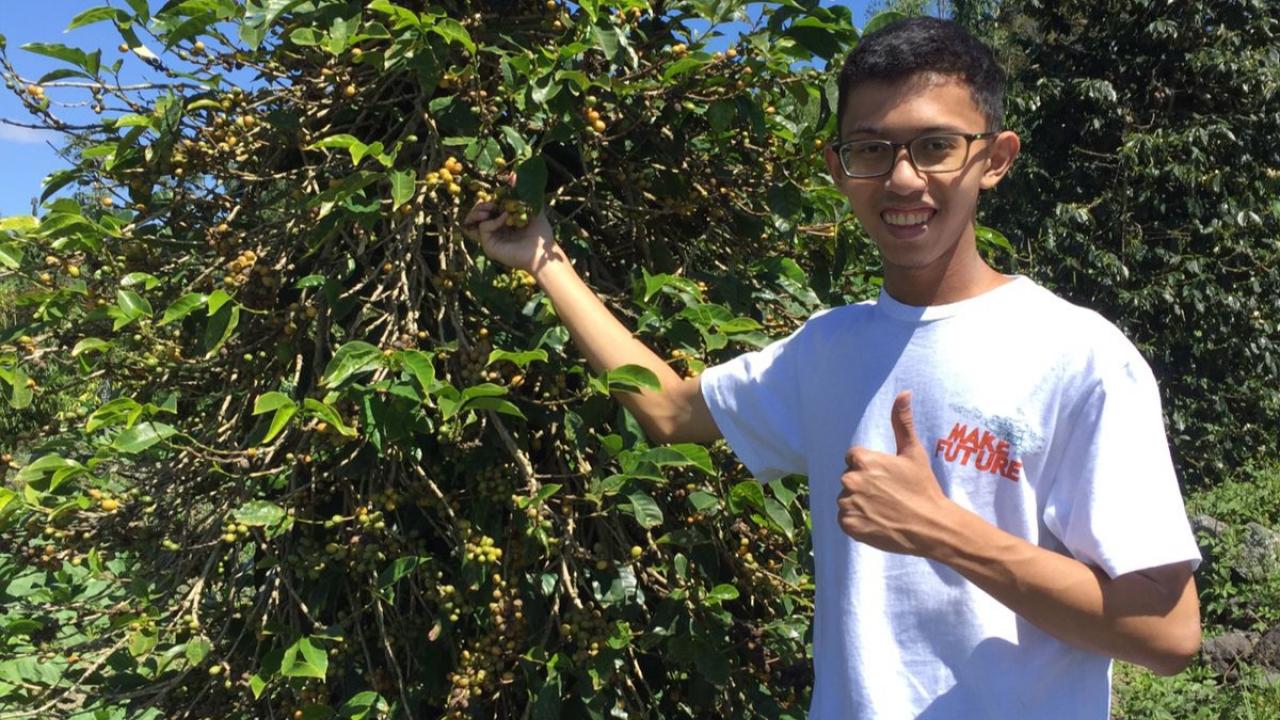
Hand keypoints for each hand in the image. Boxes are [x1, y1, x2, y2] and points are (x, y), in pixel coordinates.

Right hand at [461, 175, 557, 273]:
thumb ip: (523, 191)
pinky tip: (504, 218)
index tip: (497, 194)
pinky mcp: (489, 245)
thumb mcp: (532, 208)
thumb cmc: (540, 235)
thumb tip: (513, 174)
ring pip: (473, 221)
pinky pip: (483, 228)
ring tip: (491, 207)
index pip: (487, 207)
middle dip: (482, 204)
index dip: (488, 200)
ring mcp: (490, 238)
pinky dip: (491, 220)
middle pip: (476, 213)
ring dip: (479, 210)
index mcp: (502, 222)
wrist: (542, 254)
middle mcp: (494, 230)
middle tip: (492, 203)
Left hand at [836, 390, 953, 556]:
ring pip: (846, 499)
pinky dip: (857, 521)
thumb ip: (902, 422)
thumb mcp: (913, 453)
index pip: (853, 458)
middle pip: (849, 478)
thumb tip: (904, 393)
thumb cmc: (923, 488)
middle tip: (887, 495)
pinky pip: (845, 519)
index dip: (870, 468)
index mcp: (863, 460)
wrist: (930, 527)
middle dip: (863, 484)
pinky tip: (876, 521)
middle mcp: (850, 479)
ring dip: (859, 503)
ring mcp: (847, 503)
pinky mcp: (847, 524)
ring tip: (883, 509)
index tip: (886, 478)